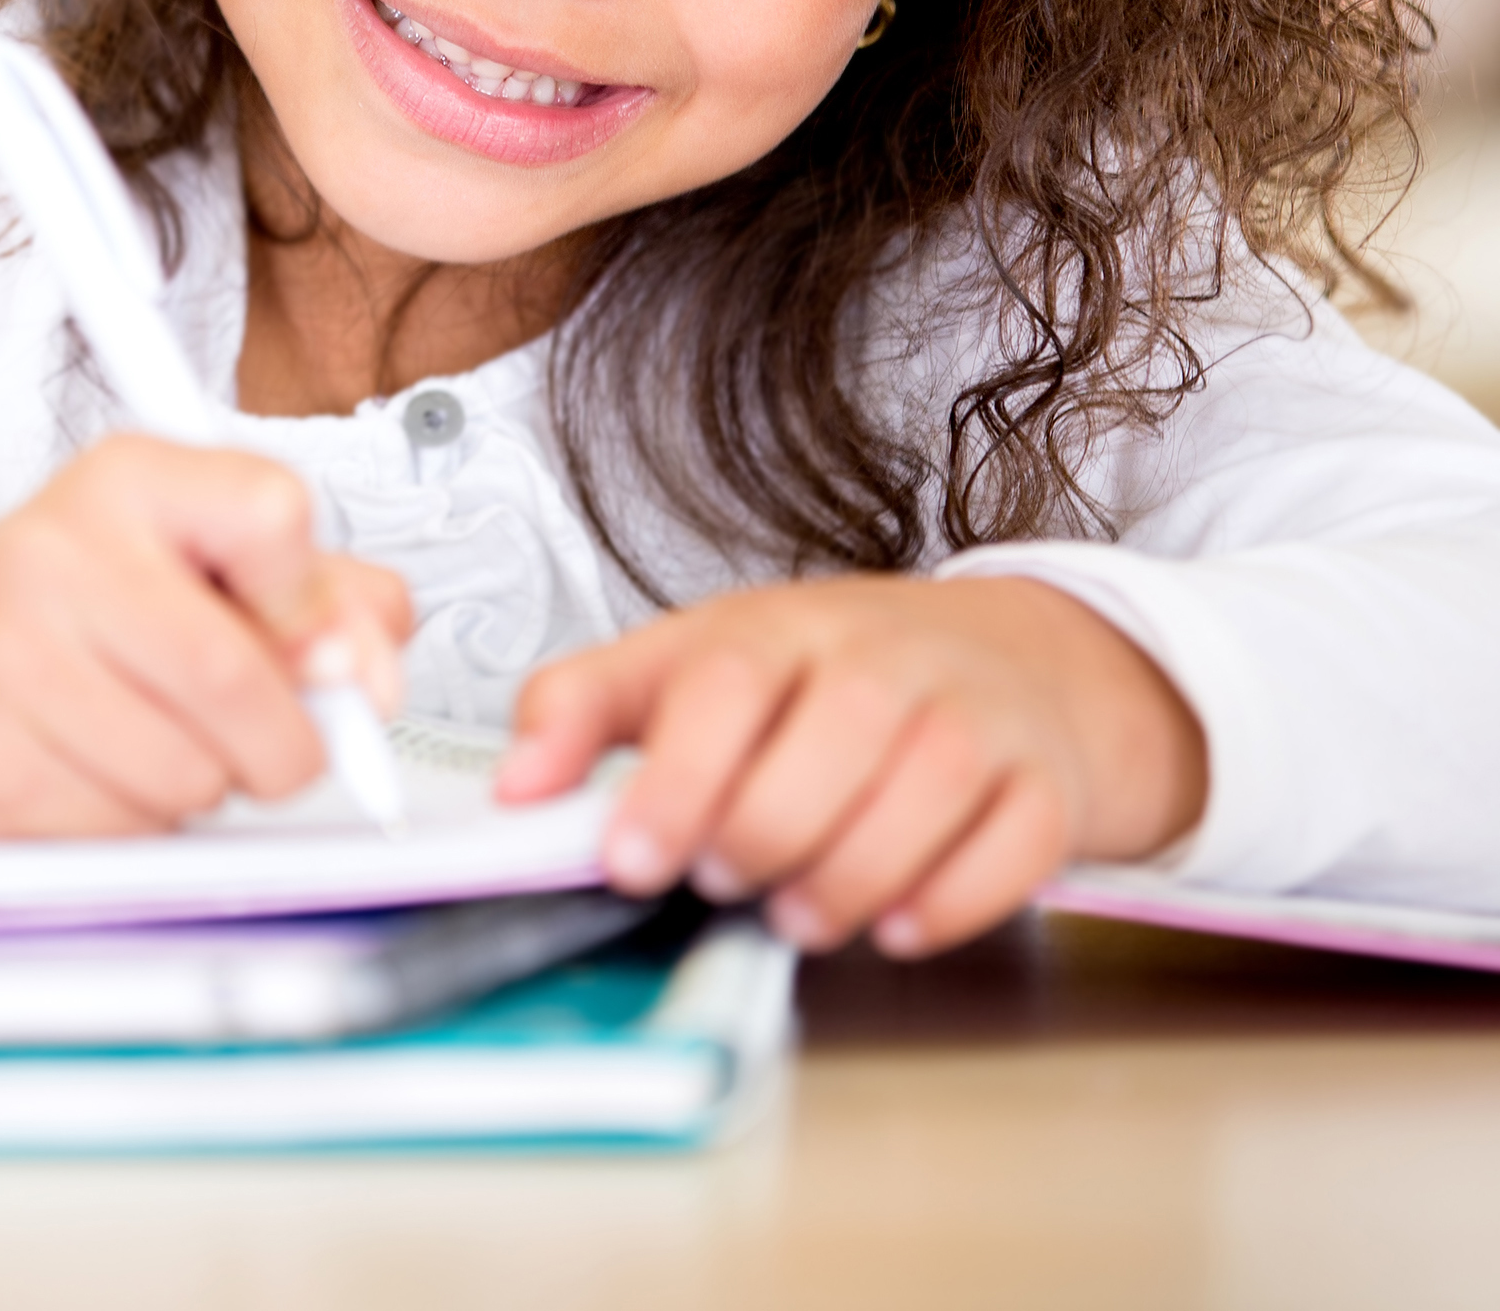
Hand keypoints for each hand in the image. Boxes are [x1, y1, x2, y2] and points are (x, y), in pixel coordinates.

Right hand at [0, 434, 415, 835]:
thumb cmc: (83, 599)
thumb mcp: (203, 552)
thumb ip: (325, 595)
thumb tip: (373, 676)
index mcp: (128, 480)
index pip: (270, 511)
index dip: (318, 602)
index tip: (315, 645)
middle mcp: (57, 554)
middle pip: (240, 679)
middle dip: (286, 741)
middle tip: (266, 740)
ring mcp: (9, 661)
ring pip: (191, 776)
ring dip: (207, 786)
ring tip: (156, 741)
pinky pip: (126, 832)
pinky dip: (142, 824)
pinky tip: (100, 772)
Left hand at [494, 576, 1207, 956]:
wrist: (1005, 659)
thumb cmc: (821, 675)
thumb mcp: (686, 665)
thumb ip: (584, 710)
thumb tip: (512, 786)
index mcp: (775, 629)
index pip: (723, 681)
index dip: (674, 776)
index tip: (630, 859)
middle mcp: (880, 660)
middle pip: (833, 734)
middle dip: (762, 830)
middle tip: (720, 882)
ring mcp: (972, 715)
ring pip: (925, 788)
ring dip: (850, 873)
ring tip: (795, 916)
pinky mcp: (1041, 780)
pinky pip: (1016, 841)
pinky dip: (955, 898)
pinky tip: (895, 926)